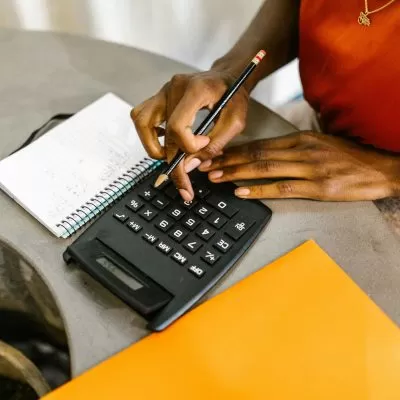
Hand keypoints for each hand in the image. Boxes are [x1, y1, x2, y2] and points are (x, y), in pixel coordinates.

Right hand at [130, 70, 248, 200]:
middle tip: (184, 185)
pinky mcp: (159, 96)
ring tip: (170, 161)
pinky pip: (141, 117)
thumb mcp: (235, 122)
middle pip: (163, 132)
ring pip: (142, 123)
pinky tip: (165, 142)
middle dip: (173, 162)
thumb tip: (189, 167)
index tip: (202, 145)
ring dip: (152, 147)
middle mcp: (174, 88)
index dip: (188, 145)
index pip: (177, 125)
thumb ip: (214, 145)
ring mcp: (163, 90)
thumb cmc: (234, 96)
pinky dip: (149, 134)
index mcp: (195, 90)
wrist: (228, 77)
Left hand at [200, 131, 399, 200]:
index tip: (216, 154)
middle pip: (257, 155)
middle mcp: (302, 150)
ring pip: (265, 169)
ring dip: (236, 173)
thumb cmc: (349, 157)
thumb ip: (294, 148)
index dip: (234, 150)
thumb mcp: (320, 143)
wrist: (381, 169)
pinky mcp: (318, 188)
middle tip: (205, 165)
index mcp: (301, 138)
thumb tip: (267, 154)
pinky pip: (283, 188)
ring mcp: (310, 168)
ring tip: (216, 177)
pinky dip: (260, 190)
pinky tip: (242, 192)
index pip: (260, 144)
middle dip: (228, 160)